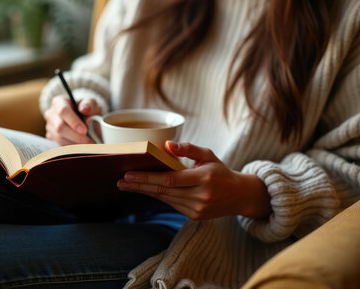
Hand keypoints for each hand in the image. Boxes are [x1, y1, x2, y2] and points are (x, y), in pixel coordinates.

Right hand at [44, 94, 101, 145]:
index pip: (63, 111)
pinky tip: (82, 146)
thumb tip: (84, 109)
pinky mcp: (51, 137)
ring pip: (60, 138)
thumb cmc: (85, 107)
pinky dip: (72, 148)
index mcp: (59, 102)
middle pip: (59, 127)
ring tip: (89, 144)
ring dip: (75, 143)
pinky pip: (60, 145)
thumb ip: (89, 104)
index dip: (73, 121)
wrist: (80, 114)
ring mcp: (50, 127)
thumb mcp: (90, 102)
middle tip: (90, 141)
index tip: (85, 130)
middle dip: (76, 136)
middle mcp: (51, 114)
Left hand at [117, 141, 271, 219]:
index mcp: (204, 177)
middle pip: (163, 191)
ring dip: (144, 191)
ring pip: (165, 199)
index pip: (170, 179)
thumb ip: (188, 148)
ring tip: (126, 185)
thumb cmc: (220, 171)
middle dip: (139, 185)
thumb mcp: (208, 155)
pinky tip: (144, 190)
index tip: (128, 173)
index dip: (148, 177)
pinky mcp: (194, 216)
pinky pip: (171, 204)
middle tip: (120, 181)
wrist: (240, 196)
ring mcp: (197, 208)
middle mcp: (200, 195)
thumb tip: (167, 144)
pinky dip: (157, 196)